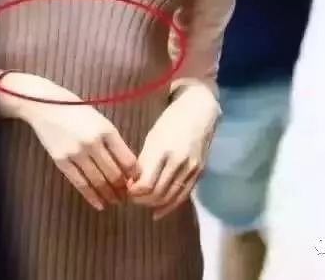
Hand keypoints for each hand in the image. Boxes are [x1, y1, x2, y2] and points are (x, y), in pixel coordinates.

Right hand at [0, 71, 137, 211]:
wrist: (46, 105)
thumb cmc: (77, 111)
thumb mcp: (100, 120)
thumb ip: (113, 141)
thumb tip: (128, 167)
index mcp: (106, 130)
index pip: (127, 160)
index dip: (134, 176)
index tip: (137, 183)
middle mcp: (93, 142)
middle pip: (114, 174)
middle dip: (123, 189)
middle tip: (128, 197)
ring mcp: (76, 152)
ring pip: (98, 182)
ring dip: (109, 195)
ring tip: (116, 202)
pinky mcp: (62, 161)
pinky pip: (80, 184)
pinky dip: (92, 197)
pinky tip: (100, 204)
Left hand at [128, 83, 219, 219]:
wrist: (199, 112)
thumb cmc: (171, 121)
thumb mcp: (152, 137)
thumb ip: (144, 161)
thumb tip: (133, 184)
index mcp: (162, 150)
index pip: (146, 183)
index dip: (133, 192)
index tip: (125, 190)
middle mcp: (178, 162)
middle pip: (157, 194)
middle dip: (141, 200)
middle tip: (130, 199)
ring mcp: (191, 169)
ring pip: (169, 198)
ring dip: (153, 204)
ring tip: (142, 203)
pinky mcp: (199, 173)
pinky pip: (183, 196)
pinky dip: (169, 207)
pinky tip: (158, 212)